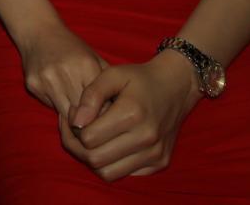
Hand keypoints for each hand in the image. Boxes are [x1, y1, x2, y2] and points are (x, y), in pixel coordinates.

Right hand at [17, 20, 106, 116]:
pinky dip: (57, 106)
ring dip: (73, 116)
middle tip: (93, 120)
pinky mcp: (33, 85)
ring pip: (65, 114)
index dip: (104, 113)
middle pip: (82, 113)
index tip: (106, 116)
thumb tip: (120, 108)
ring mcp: (47, 80)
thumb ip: (107, 81)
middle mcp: (65, 73)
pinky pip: (50, 106)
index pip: (99, 104)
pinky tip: (59, 95)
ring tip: (78, 113)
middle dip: (89, 118)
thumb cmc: (71, 47)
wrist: (38, 31)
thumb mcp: (94, 58)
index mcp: (86, 66)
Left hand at [60, 54, 200, 180]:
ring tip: (91, 140)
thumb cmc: (140, 78)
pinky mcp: (160, 163)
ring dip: (93, 160)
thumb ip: (91, 95)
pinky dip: (112, 165)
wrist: (176, 86)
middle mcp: (146, 138)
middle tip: (77, 131)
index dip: (74, 128)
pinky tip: (109, 145)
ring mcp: (155, 154)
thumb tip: (77, 122)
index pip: (88, 138)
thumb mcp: (113, 74)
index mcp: (132, 114)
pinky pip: (126, 175)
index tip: (75, 115)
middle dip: (78, 147)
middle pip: (95, 160)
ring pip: (108, 173)